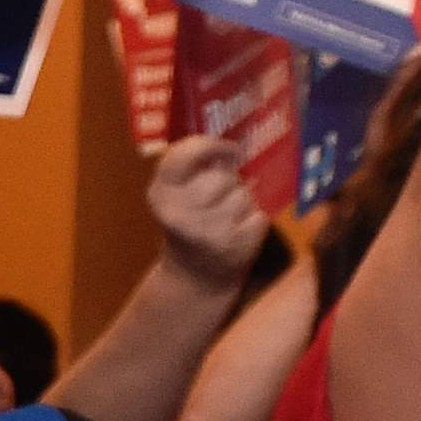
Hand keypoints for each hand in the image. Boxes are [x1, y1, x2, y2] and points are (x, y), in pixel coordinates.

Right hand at [146, 135, 271, 286]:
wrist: (195, 275)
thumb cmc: (190, 222)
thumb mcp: (176, 194)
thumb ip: (194, 167)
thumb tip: (231, 148)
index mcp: (161, 195)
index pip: (184, 155)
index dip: (211, 145)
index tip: (228, 149)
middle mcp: (180, 214)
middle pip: (222, 177)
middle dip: (229, 181)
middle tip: (221, 196)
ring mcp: (208, 232)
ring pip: (244, 195)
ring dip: (243, 202)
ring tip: (229, 217)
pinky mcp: (235, 246)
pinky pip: (260, 215)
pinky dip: (255, 220)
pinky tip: (240, 231)